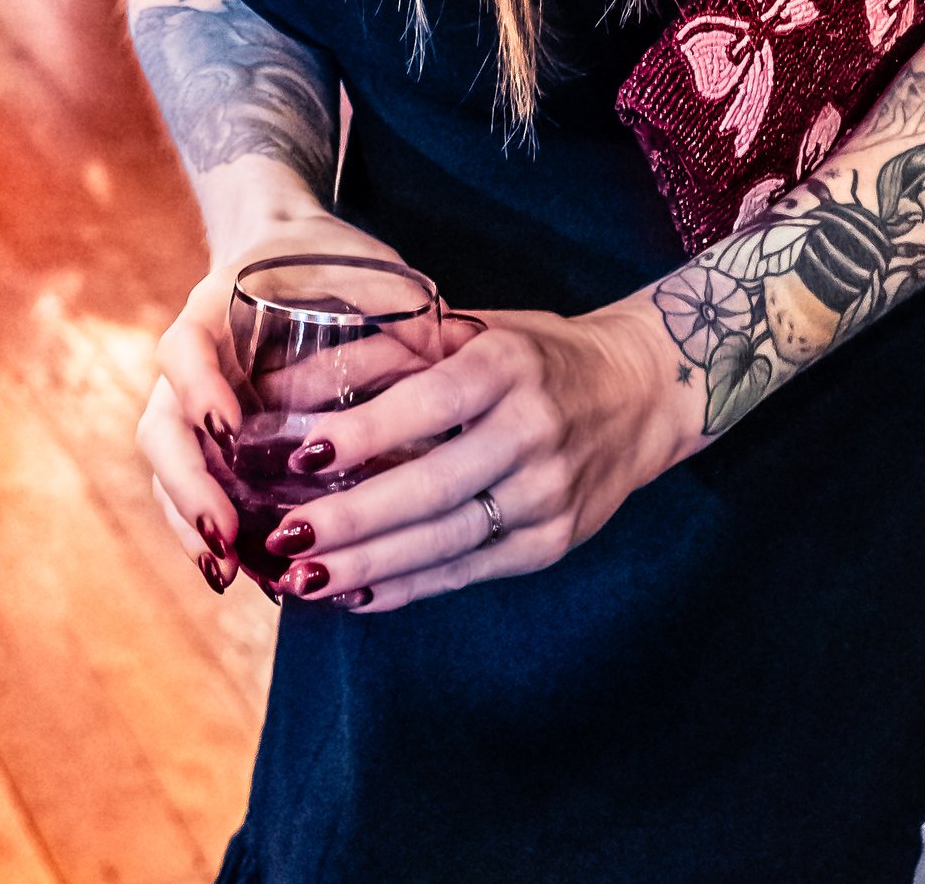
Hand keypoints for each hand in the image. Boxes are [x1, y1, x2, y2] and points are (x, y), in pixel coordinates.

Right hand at [139, 201, 407, 602]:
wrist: (286, 251)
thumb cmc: (327, 258)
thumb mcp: (357, 264)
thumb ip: (390, 296)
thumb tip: (445, 343)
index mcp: (213, 310)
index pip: (184, 349)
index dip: (198, 389)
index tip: (229, 428)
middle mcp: (191, 363)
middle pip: (161, 428)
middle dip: (188, 486)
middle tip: (225, 534)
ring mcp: (192, 406)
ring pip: (168, 472)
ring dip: (190, 524)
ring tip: (227, 573)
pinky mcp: (210, 442)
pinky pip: (192, 491)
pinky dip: (207, 534)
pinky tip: (241, 574)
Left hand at [250, 293, 686, 616]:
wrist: (640, 392)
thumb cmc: (534, 354)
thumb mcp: (471, 331)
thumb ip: (384, 355)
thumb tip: (285, 390)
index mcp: (509, 366)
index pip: (430, 404)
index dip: (367, 432)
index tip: (303, 453)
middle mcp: (533, 432)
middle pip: (433, 487)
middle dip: (353, 520)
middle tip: (284, 537)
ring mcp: (548, 495)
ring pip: (446, 542)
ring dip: (369, 566)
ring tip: (302, 578)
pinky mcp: (552, 544)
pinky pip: (467, 573)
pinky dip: (407, 587)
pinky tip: (356, 594)